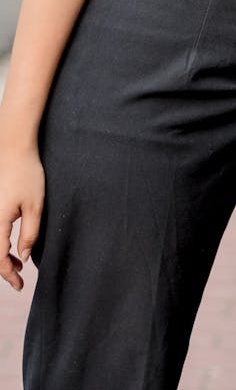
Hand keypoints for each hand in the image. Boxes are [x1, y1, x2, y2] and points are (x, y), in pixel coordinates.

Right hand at [0, 145, 44, 290]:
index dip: (8, 275)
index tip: (20, 285)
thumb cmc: (26, 173)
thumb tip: (23, 256)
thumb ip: (29, 233)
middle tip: (19, 277)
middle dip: (3, 268)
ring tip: (19, 261)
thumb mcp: (35, 205)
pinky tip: (10, 244)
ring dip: (0, 255)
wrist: (13, 147)